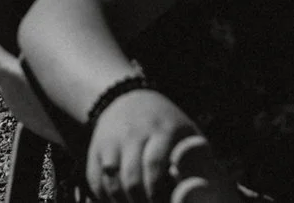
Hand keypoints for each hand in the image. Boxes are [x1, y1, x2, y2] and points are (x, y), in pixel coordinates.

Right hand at [86, 88, 204, 202]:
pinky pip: (97, 183)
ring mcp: (111, 141)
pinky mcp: (95, 151)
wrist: (129, 100)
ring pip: (112, 184)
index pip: (155, 165)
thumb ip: (195, 163)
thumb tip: (198, 193)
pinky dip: (108, 199)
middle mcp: (134, 132)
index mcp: (163, 129)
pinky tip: (122, 201)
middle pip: (132, 180)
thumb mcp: (186, 136)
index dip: (158, 192)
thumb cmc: (169, 130)